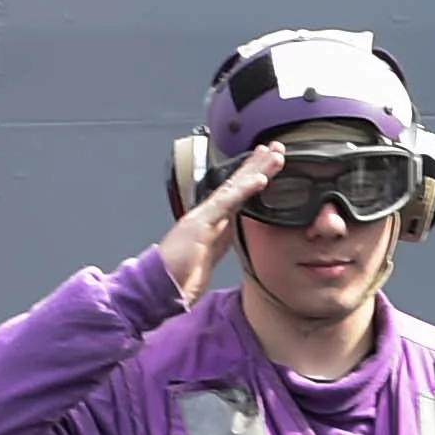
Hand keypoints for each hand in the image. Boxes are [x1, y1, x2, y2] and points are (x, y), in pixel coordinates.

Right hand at [158, 142, 283, 306]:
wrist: (158, 286)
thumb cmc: (177, 277)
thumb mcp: (204, 260)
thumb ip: (216, 246)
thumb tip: (228, 239)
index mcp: (211, 223)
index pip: (236, 195)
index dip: (252, 178)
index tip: (267, 164)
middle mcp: (208, 215)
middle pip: (237, 185)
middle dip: (258, 165)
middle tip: (276, 147)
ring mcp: (204, 217)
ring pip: (235, 187)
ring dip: (256, 170)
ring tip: (274, 155)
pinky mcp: (201, 223)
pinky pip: (227, 203)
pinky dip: (245, 190)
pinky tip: (260, 179)